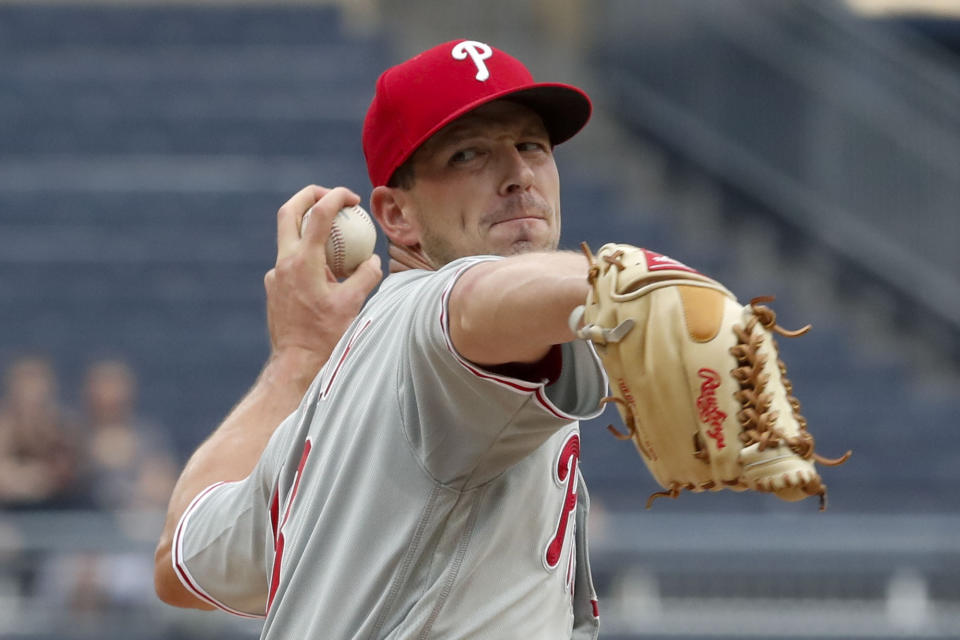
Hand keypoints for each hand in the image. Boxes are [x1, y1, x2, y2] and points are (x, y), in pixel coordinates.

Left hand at [264, 185, 382, 377]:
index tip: (351, 197)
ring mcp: (275, 275)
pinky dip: (308, 256)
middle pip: (289, 211)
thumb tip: (373, 259)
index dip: (336, 197)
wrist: (296, 363)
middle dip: (309, 195)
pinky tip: (327, 273)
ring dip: (310, 227)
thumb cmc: (326, 336)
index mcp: (303, 261)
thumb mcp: (353, 304)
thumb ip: (366, 275)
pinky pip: (291, 262)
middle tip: (331, 196)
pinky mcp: (274, 287)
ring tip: (335, 235)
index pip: (319, 214)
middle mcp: (284, 262)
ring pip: (289, 237)